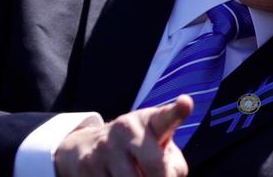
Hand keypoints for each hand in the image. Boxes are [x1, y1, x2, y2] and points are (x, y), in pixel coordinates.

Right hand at [54, 95, 193, 176]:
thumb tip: (166, 176)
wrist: (90, 146)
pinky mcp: (87, 167)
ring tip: (134, 174)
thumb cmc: (141, 149)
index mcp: (150, 121)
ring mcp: (105, 147)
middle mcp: (126, 129)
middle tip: (156, 175)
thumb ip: (173, 166)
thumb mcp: (160, 149)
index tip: (186, 103)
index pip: (166, 118)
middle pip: (154, 166)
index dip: (177, 111)